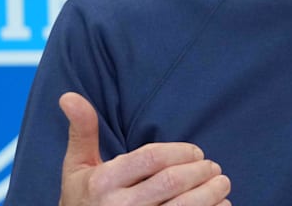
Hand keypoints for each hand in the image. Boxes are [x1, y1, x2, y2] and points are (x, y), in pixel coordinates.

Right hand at [58, 92, 231, 205]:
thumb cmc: (83, 200)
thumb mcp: (77, 166)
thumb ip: (82, 130)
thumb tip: (69, 95)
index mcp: (104, 182)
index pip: (151, 159)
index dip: (179, 152)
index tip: (196, 152)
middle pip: (171, 183)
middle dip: (200, 172)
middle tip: (214, 167)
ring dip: (210, 194)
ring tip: (222, 184)